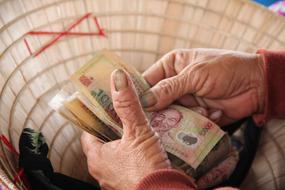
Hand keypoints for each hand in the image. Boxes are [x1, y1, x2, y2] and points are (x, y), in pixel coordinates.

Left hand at [81, 69, 170, 189]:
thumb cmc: (147, 170)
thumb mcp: (138, 132)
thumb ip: (128, 105)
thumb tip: (118, 78)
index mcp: (97, 157)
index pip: (88, 133)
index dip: (96, 119)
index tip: (105, 108)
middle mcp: (102, 171)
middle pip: (103, 143)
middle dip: (114, 130)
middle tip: (125, 116)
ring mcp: (115, 180)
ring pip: (117, 155)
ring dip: (125, 143)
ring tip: (138, 130)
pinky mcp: (129, 185)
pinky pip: (128, 166)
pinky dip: (135, 156)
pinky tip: (147, 149)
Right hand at [141, 48, 264, 125]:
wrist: (256, 84)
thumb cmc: (225, 69)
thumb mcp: (195, 74)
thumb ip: (170, 88)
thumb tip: (145, 101)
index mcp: (171, 66)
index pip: (147, 80)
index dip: (141, 94)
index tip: (137, 107)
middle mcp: (175, 84)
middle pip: (156, 101)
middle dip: (164, 109)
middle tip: (171, 113)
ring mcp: (185, 100)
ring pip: (171, 114)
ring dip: (186, 114)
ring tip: (202, 108)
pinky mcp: (195, 114)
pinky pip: (186, 122)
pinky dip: (199, 118)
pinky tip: (213, 110)